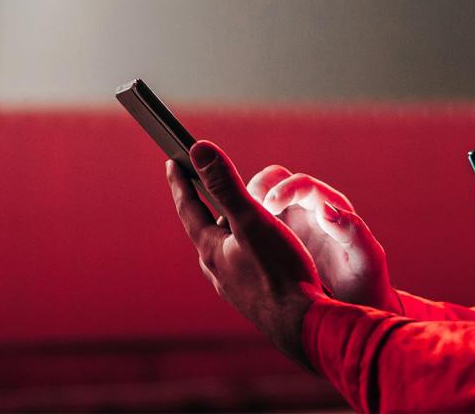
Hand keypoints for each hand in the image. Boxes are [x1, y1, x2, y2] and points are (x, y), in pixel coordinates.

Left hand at [168, 140, 325, 366]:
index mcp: (211, 249)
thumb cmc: (280, 270)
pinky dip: (240, 250)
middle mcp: (217, 270)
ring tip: (228, 217)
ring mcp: (233, 287)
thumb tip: (199, 149)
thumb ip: (225, 183)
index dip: (180, 182)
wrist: (303, 325)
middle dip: (200, 206)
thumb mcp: (252, 218)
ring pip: (222, 250)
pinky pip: (238, 266)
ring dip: (222, 230)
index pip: (189, 208)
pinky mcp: (252, 298)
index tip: (171, 163)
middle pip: (203, 230)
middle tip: (196, 187)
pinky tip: (253, 254)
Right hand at [247, 165, 400, 313]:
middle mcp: (308, 211)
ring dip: (245, 206)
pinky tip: (232, 242)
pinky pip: (254, 225)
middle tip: (244, 207)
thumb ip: (353, 232)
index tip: (268, 204)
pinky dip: (241, 226)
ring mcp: (290, 226)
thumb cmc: (365, 285)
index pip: (303, 185)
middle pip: (277, 182)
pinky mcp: (275, 243)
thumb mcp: (366, 260)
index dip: (284, 189)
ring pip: (260, 201)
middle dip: (258, 189)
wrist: (353, 311)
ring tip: (232, 225)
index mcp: (331, 209)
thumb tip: (326, 209)